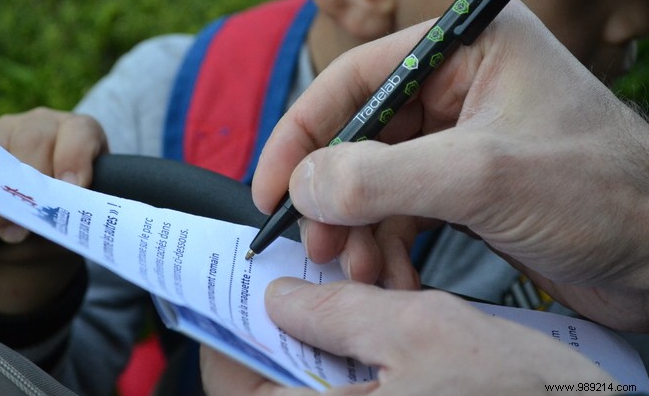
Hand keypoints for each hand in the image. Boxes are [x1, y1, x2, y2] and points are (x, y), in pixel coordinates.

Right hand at [0, 107, 106, 312]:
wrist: (36, 223)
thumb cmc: (65, 212)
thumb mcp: (79, 212)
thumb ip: (75, 212)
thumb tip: (64, 221)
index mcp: (79, 132)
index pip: (79, 132)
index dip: (74, 158)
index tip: (71, 188)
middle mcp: (43, 122)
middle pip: (31, 140)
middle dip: (29, 184)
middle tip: (31, 222)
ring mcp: (6, 128)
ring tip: (9, 231)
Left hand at [201, 278, 612, 394]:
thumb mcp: (417, 331)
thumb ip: (337, 313)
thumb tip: (279, 297)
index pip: (233, 380)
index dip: (230, 327)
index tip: (238, 281)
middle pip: (274, 374)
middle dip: (285, 317)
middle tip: (302, 268)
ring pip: (316, 371)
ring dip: (329, 322)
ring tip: (357, 279)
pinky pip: (353, 379)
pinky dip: (359, 339)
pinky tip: (386, 306)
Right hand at [252, 1, 648, 329]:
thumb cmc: (602, 193)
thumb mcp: (483, 177)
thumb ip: (383, 177)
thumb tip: (303, 183)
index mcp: (466, 46)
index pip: (356, 79)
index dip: (302, 133)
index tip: (270, 187)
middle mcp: (457, 83)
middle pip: (359, 135)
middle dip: (334, 196)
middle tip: (317, 247)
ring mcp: (457, 137)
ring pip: (374, 179)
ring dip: (358, 230)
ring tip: (358, 273)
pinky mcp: (461, 184)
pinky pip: (399, 209)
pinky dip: (385, 245)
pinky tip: (389, 277)